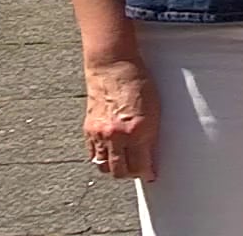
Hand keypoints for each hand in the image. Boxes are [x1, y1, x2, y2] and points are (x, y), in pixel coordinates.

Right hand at [82, 56, 159, 180]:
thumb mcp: (154, 109)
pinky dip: (101, 158)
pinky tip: (110, 154)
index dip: (147, 173)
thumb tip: (151, 155)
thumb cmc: (139, 83)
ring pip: (104, 166)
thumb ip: (151, 134)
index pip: (141, 165)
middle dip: (131, 175)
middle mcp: (117, 136)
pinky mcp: (88, 129)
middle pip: (120, 171)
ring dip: (114, 169)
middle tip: (139, 172)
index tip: (151, 175)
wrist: (113, 67)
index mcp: (138, 130)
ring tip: (124, 165)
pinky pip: (93, 154)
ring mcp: (100, 134)